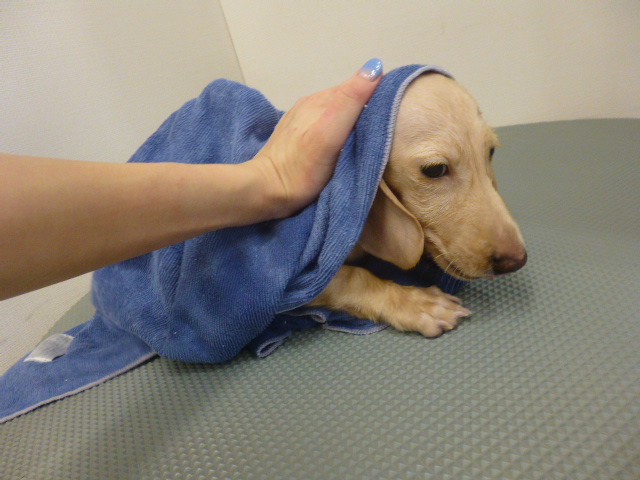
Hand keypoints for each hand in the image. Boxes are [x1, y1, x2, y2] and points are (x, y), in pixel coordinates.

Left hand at [249, 58, 382, 218]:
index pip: (358, 88)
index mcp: (320, 100)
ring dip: (354, 125)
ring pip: (338, 116)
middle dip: (368, 112)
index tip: (398, 114)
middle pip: (349, 102)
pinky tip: (346, 149)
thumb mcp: (329, 133)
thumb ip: (350, 101)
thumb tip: (375, 67)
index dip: (379, 98)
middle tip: (388, 132)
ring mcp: (302, 122)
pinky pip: (327, 129)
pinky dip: (340, 135)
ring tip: (370, 142)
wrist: (265, 192)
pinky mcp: (298, 140)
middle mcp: (310, 105)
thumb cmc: (300, 167)